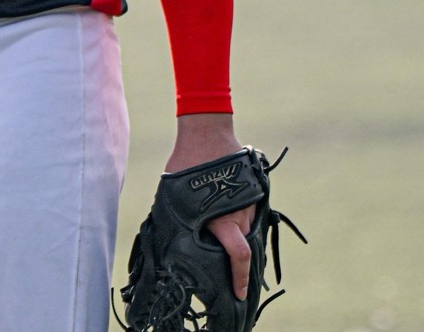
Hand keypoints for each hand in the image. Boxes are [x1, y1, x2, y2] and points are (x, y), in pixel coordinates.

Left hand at [167, 112, 253, 300]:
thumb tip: (169, 239)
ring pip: (247, 228)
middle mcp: (241, 212)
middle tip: (228, 270)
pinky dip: (241, 219)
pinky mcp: (254, 189)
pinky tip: (227, 215)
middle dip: (238, 261)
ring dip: (236, 235)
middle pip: (244, 245)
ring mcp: (251, 200)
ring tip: (220, 233)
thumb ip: (179, 218)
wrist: (207, 129)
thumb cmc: (186, 162)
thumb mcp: (174, 194)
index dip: (240, 278)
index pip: (239, 255)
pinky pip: (250, 212)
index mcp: (223, 218)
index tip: (241, 293)